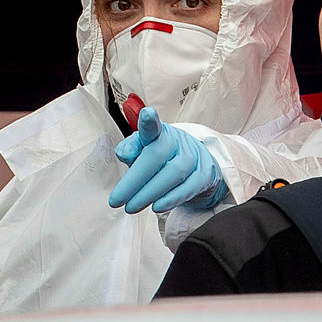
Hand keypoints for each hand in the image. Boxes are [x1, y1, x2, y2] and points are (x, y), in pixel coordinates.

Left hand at [109, 107, 227, 212]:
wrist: (195, 169)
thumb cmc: (163, 160)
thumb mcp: (144, 152)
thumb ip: (131, 150)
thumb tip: (124, 152)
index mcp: (160, 133)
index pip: (153, 126)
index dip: (149, 121)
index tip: (147, 114)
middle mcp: (178, 141)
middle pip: (158, 155)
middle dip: (135, 180)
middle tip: (117, 200)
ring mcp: (194, 157)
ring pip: (174, 173)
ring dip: (150, 193)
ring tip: (132, 206)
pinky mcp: (204, 174)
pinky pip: (189, 187)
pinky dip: (171, 198)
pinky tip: (157, 206)